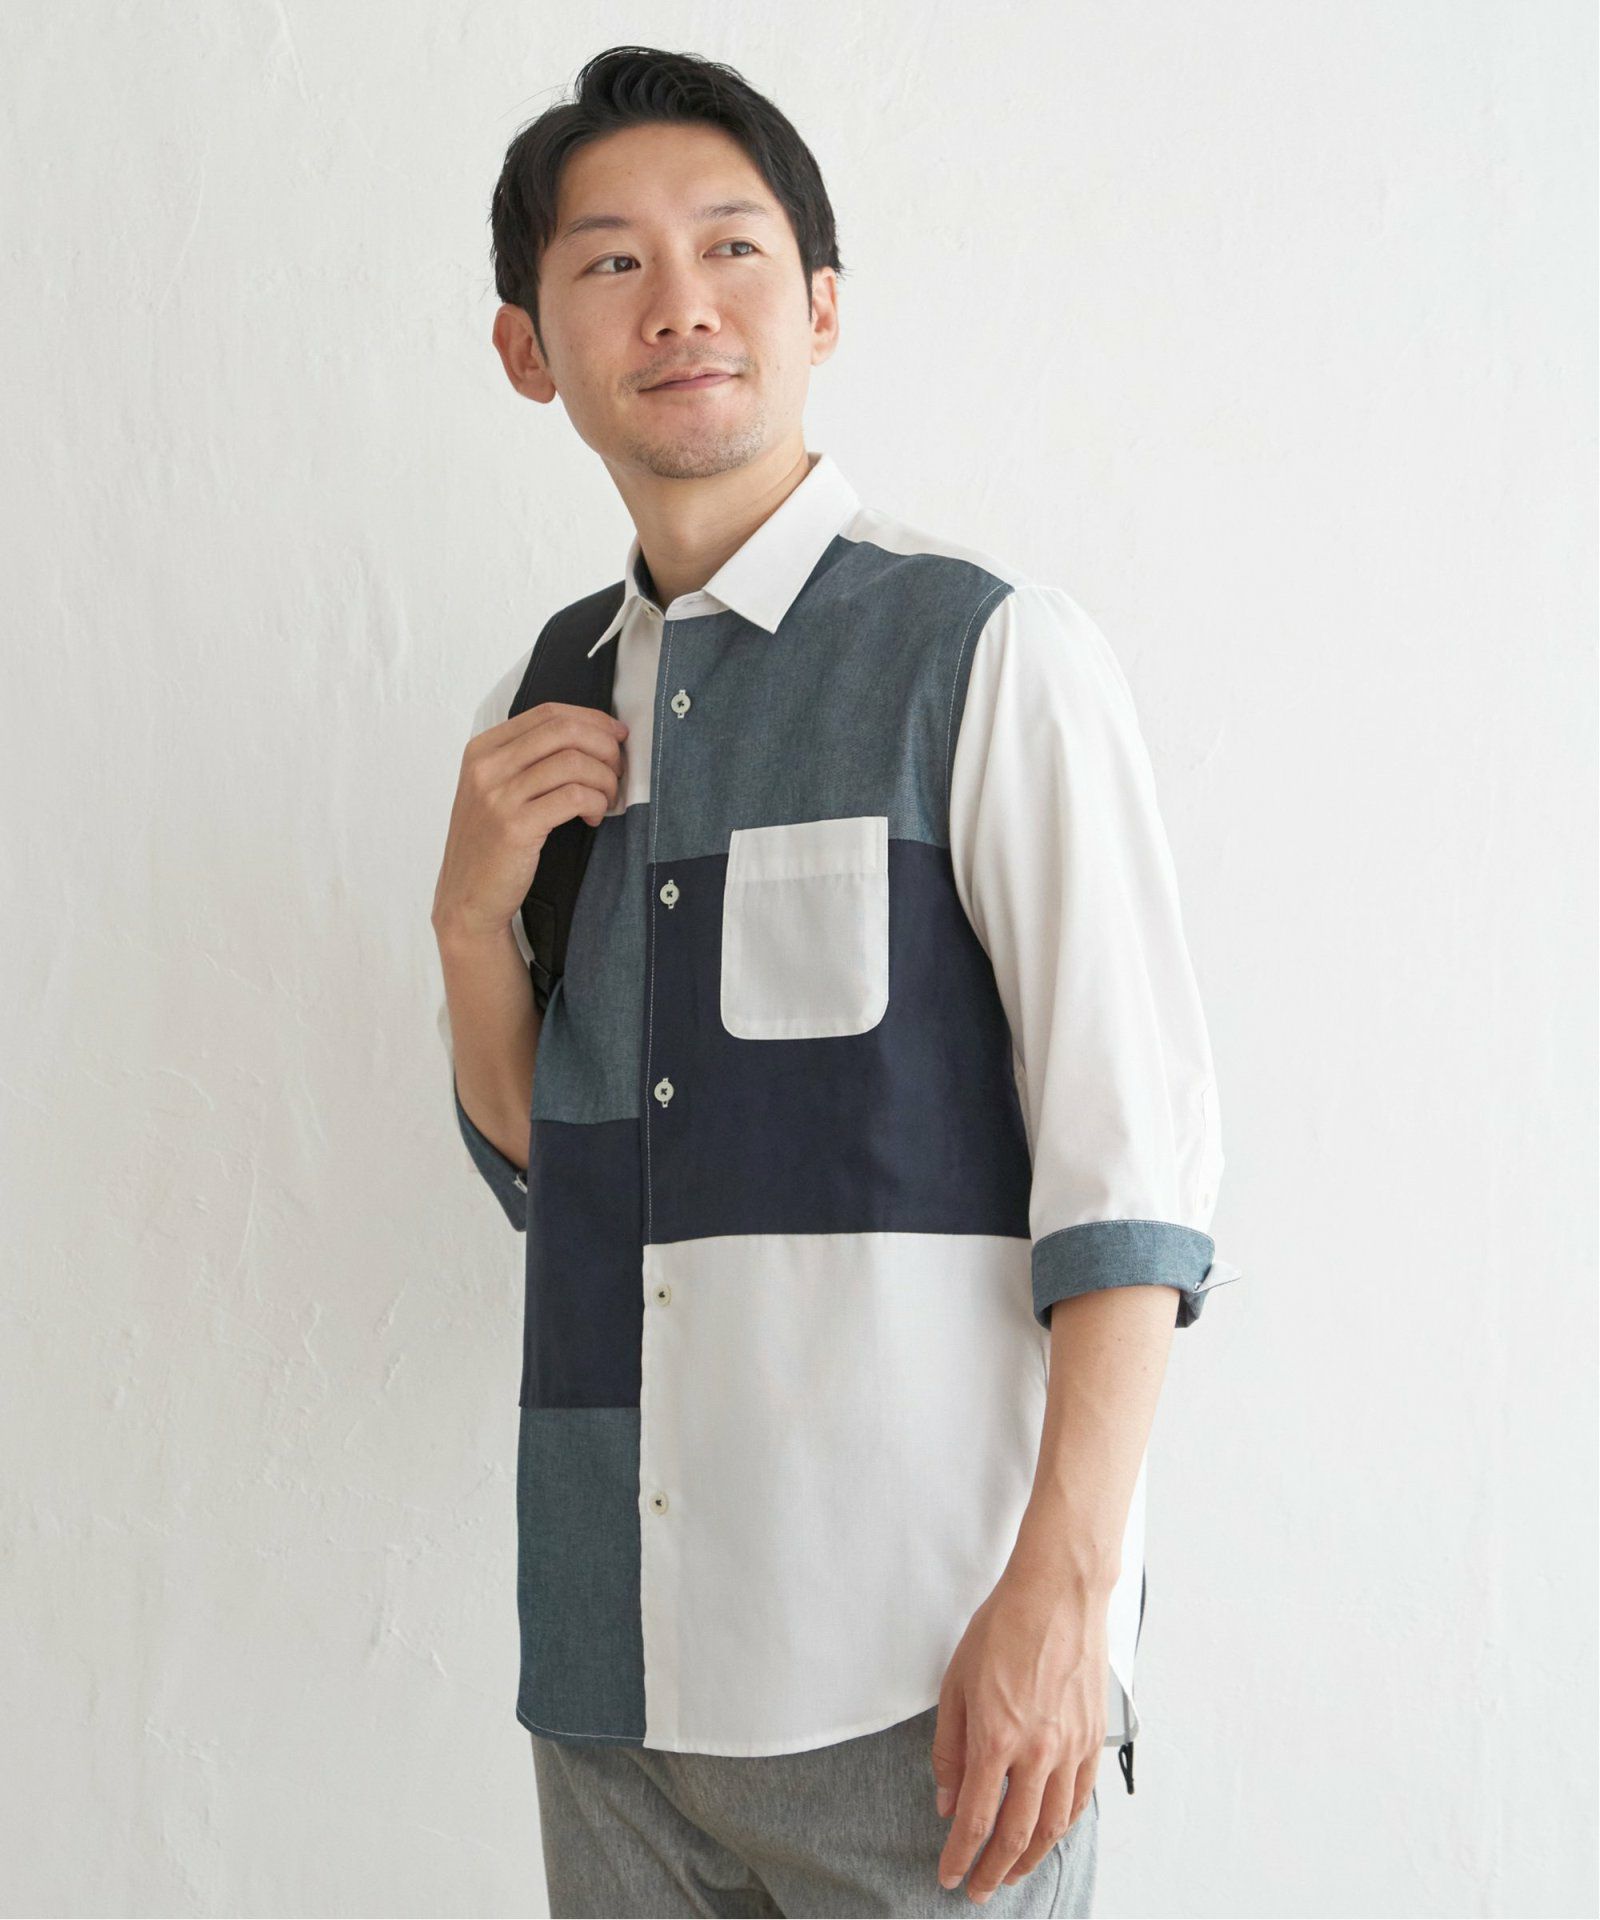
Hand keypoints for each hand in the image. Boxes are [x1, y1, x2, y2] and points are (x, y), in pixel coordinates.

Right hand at [432, 701, 628, 944]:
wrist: (467, 899)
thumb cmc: (491, 846)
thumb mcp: (496, 791)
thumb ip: (528, 760)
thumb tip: (590, 735)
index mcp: (482, 750)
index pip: (548, 714)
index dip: (592, 720)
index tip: (617, 736)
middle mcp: (486, 767)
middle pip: (564, 731)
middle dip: (604, 747)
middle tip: (617, 772)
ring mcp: (497, 796)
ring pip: (574, 762)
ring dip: (604, 780)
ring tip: (605, 801)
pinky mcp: (515, 827)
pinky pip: (573, 797)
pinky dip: (595, 803)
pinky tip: (593, 817)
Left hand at [930, 1565, 1106, 1904]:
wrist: (1057, 1594)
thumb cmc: (1003, 1628)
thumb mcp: (956, 1683)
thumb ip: (950, 1748)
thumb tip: (947, 1800)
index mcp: (996, 1739)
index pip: (975, 1819)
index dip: (960, 1857)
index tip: (950, 1876)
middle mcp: (1037, 1752)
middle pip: (1015, 1834)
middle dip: (994, 1871)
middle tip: (979, 1889)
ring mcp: (1070, 1748)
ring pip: (1053, 1826)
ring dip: (1030, 1857)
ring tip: (1012, 1871)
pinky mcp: (1092, 1738)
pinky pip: (1080, 1798)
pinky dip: (1063, 1825)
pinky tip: (1049, 1833)